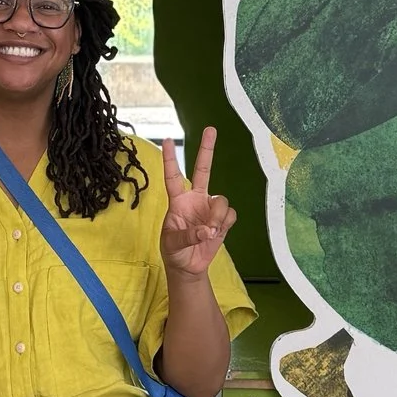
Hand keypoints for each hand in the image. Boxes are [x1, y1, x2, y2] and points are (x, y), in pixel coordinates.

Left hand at [159, 127, 236, 278]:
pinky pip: (230, 214)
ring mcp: (210, 208)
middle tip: (211, 128)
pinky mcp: (222, 220)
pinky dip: (224, 224)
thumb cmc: (174, 252)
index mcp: (178, 201)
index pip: (172, 176)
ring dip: (217, 217)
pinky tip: (217, 233)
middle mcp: (195, 199)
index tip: (166, 139)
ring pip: (221, 200)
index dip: (170, 158)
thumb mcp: (173, 244)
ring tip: (210, 232)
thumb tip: (207, 230)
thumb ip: (188, 235)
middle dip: (207, 149)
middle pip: (203, 169)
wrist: (188, 267)